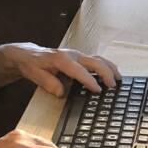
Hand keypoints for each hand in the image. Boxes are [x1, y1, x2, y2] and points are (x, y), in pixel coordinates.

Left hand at [0, 42, 120, 97]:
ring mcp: (77, 54)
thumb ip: (48, 83)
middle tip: (113, 86)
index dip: (90, 81)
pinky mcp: (79, 56)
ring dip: (109, 68)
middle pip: (94, 62)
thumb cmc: (33, 65)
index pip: (79, 71)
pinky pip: (95, 59)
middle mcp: (72, 55)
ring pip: (98, 58)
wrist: (28, 54)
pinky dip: (105, 66)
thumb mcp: (35, 75)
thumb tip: (61, 93)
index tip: (98, 91)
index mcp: (61, 60)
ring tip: (119, 78)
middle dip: (106, 73)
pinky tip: (112, 73)